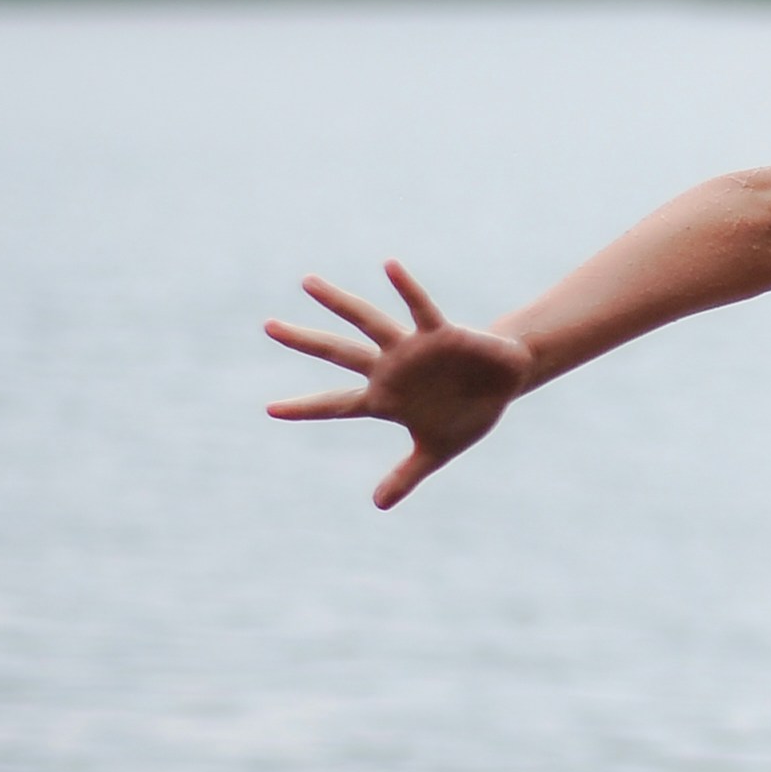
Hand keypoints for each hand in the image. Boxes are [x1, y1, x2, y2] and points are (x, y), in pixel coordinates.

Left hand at [264, 261, 534, 509]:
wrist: (503, 383)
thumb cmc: (465, 415)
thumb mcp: (434, 452)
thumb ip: (405, 476)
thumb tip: (379, 506)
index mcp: (385, 399)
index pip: (336, 404)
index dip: (305, 408)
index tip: (270, 410)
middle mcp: (390, 368)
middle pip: (338, 353)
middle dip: (304, 341)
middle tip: (267, 327)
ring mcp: (411, 348)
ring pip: (368, 323)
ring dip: (339, 304)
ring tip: (306, 283)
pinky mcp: (440, 333)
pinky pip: (420, 308)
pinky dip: (406, 288)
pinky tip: (388, 266)